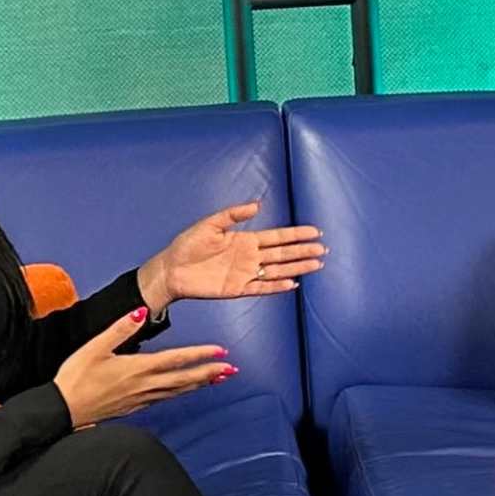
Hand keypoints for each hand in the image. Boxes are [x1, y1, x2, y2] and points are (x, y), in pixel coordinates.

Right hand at [51, 307, 235, 428]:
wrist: (63, 410)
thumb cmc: (76, 377)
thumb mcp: (95, 346)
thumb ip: (121, 328)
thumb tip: (142, 311)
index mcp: (138, 368)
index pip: (177, 360)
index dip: (201, 355)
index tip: (222, 351)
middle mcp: (145, 386)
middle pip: (185, 379)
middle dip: (210, 372)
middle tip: (232, 369)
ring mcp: (141, 399)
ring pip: (178, 391)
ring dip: (200, 383)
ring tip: (218, 378)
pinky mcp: (135, 407)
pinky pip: (166, 399)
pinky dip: (182, 393)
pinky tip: (186, 390)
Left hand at [144, 203, 327, 305]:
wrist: (171, 270)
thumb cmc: (187, 245)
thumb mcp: (210, 224)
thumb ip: (233, 214)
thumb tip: (258, 206)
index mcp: (245, 240)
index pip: (277, 236)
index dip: (295, 234)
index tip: (314, 231)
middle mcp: (249, 257)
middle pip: (282, 254)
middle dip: (303, 251)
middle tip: (323, 249)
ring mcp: (245, 273)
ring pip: (277, 270)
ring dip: (297, 268)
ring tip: (317, 264)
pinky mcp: (237, 289)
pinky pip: (262, 287)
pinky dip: (277, 286)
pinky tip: (293, 283)